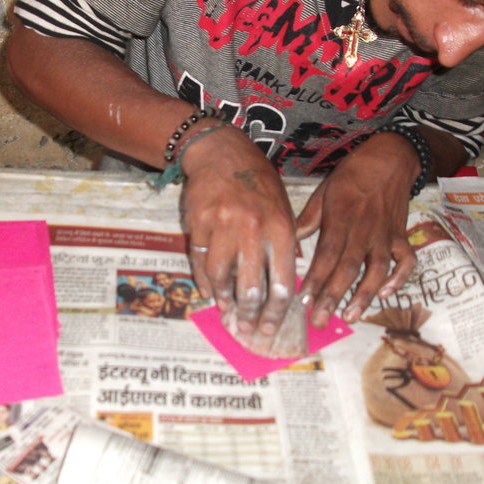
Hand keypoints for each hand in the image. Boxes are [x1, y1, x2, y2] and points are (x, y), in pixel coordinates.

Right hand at [180, 125, 297, 353]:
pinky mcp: (198, 225)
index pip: (281, 283)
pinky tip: (210, 293)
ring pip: (222, 280)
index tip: (271, 328)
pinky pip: (201, 264)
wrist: (221, 153)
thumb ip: (285, 244)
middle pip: (251, 288)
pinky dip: (206, 283)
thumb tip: (284, 286)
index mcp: (280, 228)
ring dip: (225, 302)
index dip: (276, 312)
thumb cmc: (258, 182)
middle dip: (250, 316)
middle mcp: (252, 230)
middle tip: (247, 330)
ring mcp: (222, 228)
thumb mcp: (283, 208)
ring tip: (227, 313)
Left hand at [296, 132, 419, 328]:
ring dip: (364, 295)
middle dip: (333, 297)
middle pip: (348, 268)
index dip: (316, 279)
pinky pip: (406, 261)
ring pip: (377, 270)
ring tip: (350, 317)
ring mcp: (385, 235)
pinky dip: (400, 278)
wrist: (390, 158)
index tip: (303, 301)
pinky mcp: (402, 236)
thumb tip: (288, 244)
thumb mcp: (323, 191)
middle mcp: (364, 230)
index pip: (327, 255)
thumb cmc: (352, 175)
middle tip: (319, 321)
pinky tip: (387, 294)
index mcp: (341, 218)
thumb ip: (307, 220)